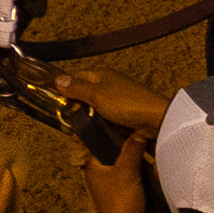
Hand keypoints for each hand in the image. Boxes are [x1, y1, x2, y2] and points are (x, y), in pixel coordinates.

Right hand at [51, 69, 170, 134]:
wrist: (156, 120)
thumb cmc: (127, 103)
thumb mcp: (98, 95)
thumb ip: (77, 88)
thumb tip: (57, 79)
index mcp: (102, 76)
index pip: (78, 78)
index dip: (68, 90)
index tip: (62, 104)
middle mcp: (109, 86)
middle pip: (86, 97)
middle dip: (77, 111)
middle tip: (71, 126)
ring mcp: (118, 102)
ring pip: (95, 111)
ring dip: (88, 123)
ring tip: (81, 136)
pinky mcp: (124, 116)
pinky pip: (106, 122)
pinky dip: (100, 129)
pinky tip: (96, 137)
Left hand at [81, 125, 149, 212]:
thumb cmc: (121, 199)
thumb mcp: (127, 170)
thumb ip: (132, 149)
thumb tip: (138, 133)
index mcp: (92, 167)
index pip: (97, 142)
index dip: (109, 133)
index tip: (122, 123)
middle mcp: (98, 175)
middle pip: (111, 153)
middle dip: (125, 146)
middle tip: (138, 134)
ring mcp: (109, 185)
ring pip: (121, 164)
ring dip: (132, 159)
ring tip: (145, 147)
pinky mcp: (121, 194)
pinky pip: (128, 176)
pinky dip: (136, 171)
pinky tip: (147, 165)